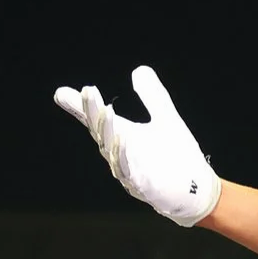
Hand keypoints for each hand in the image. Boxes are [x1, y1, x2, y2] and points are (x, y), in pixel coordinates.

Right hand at [55, 66, 221, 226]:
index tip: (61, 93)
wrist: (197, 189)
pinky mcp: (144, 187)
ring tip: (106, 110)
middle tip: (87, 90)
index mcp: (123, 138)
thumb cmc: (178, 156)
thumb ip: (153, 96)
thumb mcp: (166, 118)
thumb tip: (139, 69)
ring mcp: (130, 172)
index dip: (82, 107)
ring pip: (111, 151)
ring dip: (107, 131)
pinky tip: (122, 140)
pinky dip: (123, 157)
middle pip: (101, 132)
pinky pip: (129, 172)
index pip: (98, 120)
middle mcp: (120, 154)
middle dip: (92, 112)